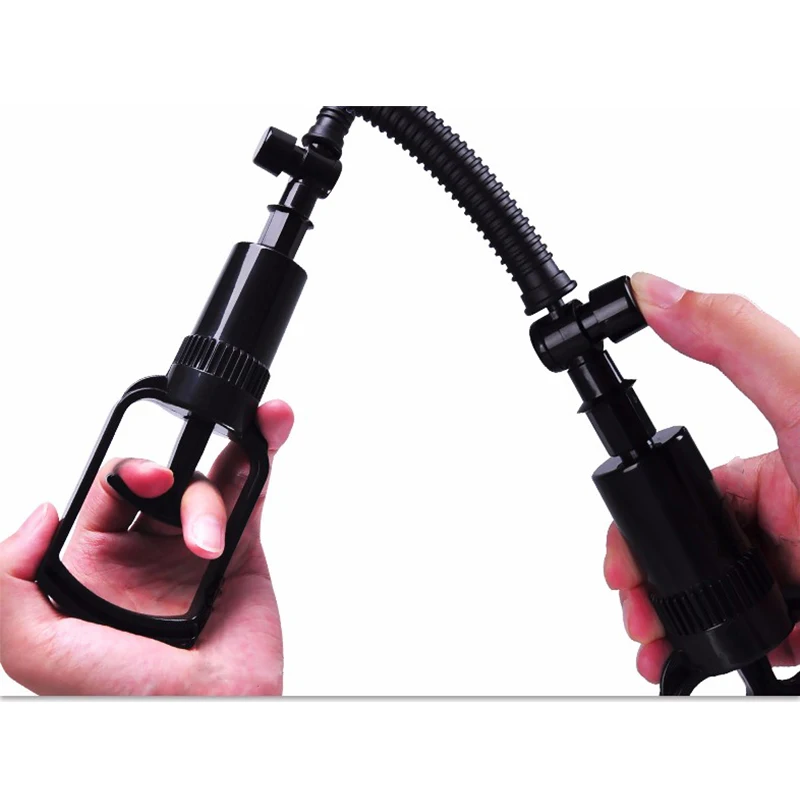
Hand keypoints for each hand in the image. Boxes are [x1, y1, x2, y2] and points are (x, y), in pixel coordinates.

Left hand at [0, 399, 293, 695]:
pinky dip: (264, 451)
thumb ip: (9, 580)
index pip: (108, 490)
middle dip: (174, 482)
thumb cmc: (127, 696)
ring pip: (208, 479)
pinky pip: (252, 489)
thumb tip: (44, 511)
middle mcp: (145, 551)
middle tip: (178, 504)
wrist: (210, 718)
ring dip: (219, 471)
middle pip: (162, 479)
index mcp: (96, 564)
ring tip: (217, 542)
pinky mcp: (244, 548)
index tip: (148, 480)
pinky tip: (270, 424)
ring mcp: (196, 547)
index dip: (126, 473)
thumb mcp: (36, 648)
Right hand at [604, 273, 799, 683]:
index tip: (619, 560)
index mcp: (777, 470)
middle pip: (695, 554)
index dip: (642, 525)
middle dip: (650, 583)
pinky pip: (757, 640)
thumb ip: (734, 343)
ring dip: (676, 625)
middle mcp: (789, 523)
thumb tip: (655, 289)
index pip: (686, 492)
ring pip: (719, 602)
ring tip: (656, 646)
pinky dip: (721, 651)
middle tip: (633, 612)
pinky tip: (700, 660)